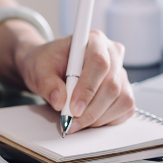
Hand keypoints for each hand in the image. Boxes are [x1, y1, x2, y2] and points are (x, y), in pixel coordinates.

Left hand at [18, 30, 134, 133]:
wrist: (50, 68)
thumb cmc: (47, 63)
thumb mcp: (38, 70)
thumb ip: (47, 84)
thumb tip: (59, 101)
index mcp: (94, 40)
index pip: (99, 63)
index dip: (88, 88)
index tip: (73, 108)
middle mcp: (112, 54)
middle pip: (112, 85)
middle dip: (91, 109)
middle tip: (70, 121)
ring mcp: (121, 73)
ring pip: (121, 99)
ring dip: (97, 117)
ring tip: (76, 121)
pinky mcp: (124, 90)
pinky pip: (124, 109)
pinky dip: (106, 120)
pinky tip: (88, 119)